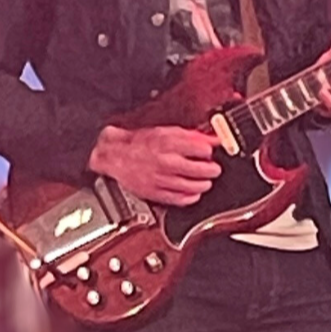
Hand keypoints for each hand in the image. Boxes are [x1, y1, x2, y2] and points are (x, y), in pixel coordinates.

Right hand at [88, 124, 221, 206]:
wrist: (116, 155)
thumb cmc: (140, 142)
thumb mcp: (167, 131)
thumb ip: (192, 135)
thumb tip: (213, 139)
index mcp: (169, 143)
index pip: (203, 150)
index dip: (210, 151)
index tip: (210, 153)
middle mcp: (166, 162)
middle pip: (202, 170)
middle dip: (212, 169)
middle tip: (213, 168)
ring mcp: (161, 179)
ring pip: (194, 187)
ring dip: (204, 184)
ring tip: (205, 181)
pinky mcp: (156, 193)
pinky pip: (181, 199)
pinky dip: (191, 197)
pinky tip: (193, 192)